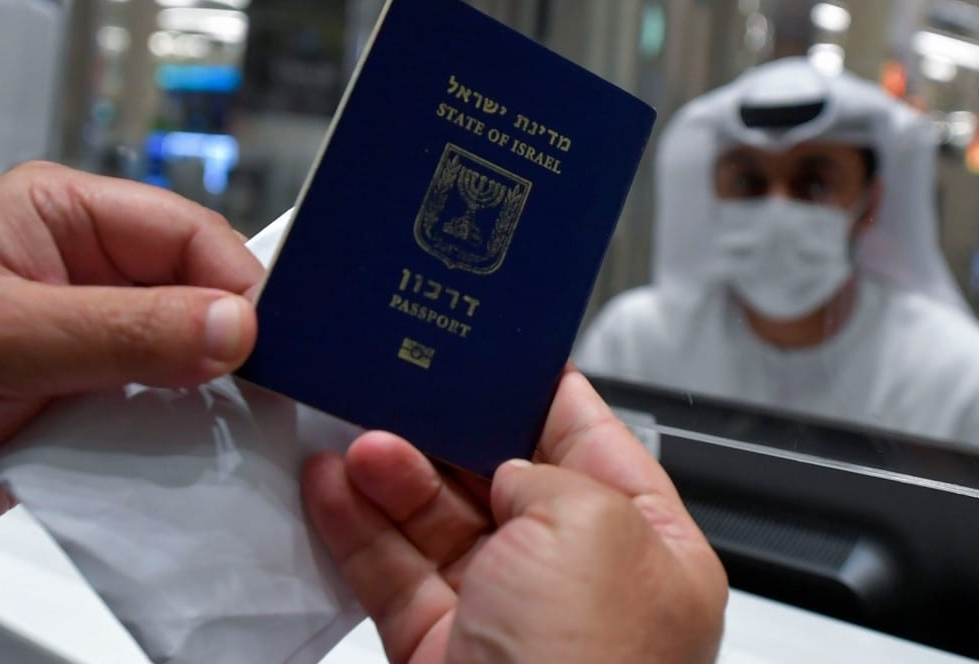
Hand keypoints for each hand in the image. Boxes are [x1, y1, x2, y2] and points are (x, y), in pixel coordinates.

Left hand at [0, 162, 262, 567]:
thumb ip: (121, 330)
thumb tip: (231, 326)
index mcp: (60, 215)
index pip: (180, 229)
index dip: (231, 278)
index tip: (267, 335)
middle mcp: (85, 270)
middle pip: (195, 290)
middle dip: (229, 335)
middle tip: (263, 383)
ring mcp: (91, 338)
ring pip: (188, 351)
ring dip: (210, 387)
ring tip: (239, 419)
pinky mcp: (93, 399)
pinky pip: (164, 406)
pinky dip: (185, 428)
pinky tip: (199, 447)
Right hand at [303, 367, 726, 663]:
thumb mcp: (593, 529)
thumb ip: (546, 472)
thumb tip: (499, 468)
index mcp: (648, 550)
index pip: (590, 442)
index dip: (537, 390)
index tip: (489, 345)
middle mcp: (580, 583)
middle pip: (502, 478)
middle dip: (446, 430)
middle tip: (398, 383)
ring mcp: (507, 619)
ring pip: (439, 523)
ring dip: (393, 475)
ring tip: (355, 438)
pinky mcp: (442, 653)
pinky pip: (395, 575)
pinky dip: (359, 529)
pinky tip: (330, 486)